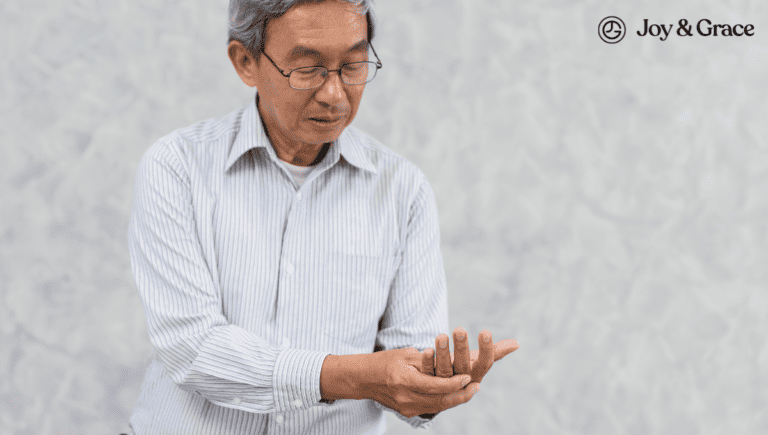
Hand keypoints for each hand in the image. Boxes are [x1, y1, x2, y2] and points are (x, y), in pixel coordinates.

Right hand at [362, 347, 481, 417]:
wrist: (364, 379)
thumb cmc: (386, 361)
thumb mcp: (406, 354)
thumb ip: (427, 360)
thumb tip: (450, 359)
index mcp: (404, 380)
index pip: (435, 385)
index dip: (454, 383)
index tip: (468, 377)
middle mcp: (405, 398)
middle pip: (439, 401)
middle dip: (460, 395)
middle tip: (476, 387)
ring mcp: (406, 408)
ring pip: (437, 407)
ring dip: (455, 400)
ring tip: (470, 391)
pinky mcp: (407, 412)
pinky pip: (430, 408)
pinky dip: (444, 401)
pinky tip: (455, 395)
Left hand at [420, 328, 519, 383]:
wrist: (439, 392)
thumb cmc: (462, 369)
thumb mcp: (477, 361)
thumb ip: (494, 352)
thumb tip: (517, 343)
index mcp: (475, 374)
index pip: (484, 363)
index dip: (486, 349)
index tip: (485, 331)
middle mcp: (460, 381)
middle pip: (462, 366)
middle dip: (461, 348)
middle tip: (459, 329)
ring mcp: (443, 383)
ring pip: (443, 370)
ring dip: (442, 353)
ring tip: (441, 336)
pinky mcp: (427, 383)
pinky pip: (426, 372)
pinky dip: (426, 362)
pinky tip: (426, 350)